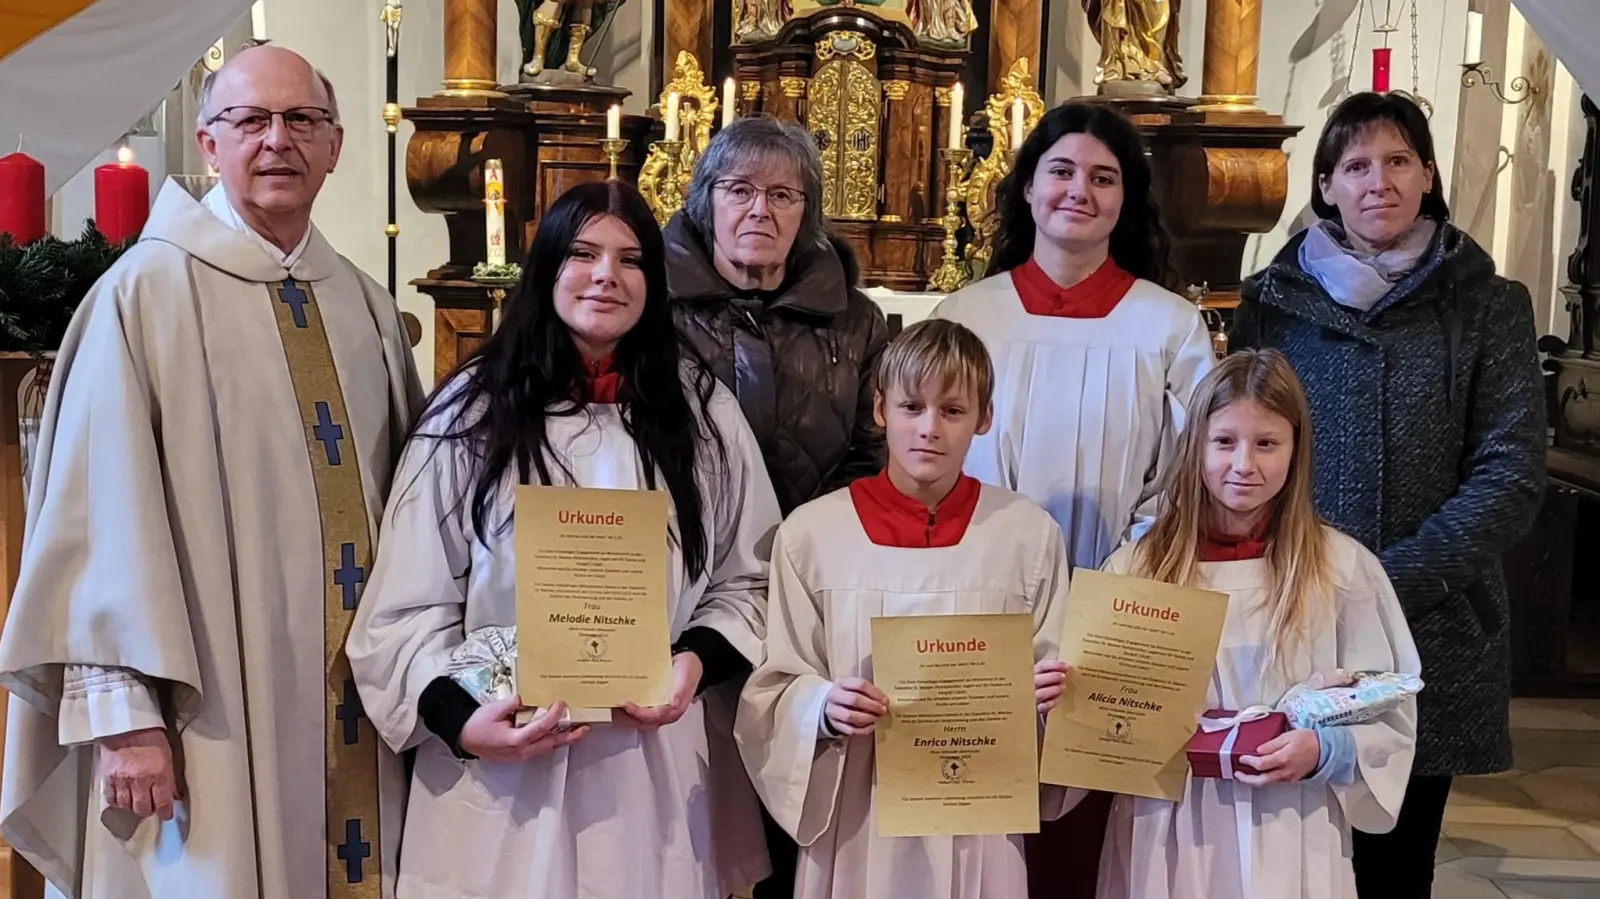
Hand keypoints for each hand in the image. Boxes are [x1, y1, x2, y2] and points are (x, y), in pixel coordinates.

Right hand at [97, 727, 177, 820]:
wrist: (127, 726)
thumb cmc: (150, 737)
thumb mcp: (168, 757)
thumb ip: (169, 778)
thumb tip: (173, 795)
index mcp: (158, 774)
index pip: (163, 802)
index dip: (166, 812)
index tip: (167, 815)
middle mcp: (140, 780)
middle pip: (143, 809)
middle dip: (149, 810)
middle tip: (151, 807)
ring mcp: (122, 780)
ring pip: (126, 806)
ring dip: (132, 806)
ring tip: (136, 801)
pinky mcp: (107, 778)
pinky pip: (111, 799)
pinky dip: (117, 801)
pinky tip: (122, 797)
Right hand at [458, 697, 587, 760]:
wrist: (464, 739)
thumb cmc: (477, 725)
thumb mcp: (494, 709)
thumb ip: (513, 704)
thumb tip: (529, 698)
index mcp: (514, 740)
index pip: (540, 728)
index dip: (553, 716)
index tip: (561, 704)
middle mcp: (521, 751)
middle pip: (550, 744)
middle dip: (569, 737)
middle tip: (584, 728)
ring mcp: (521, 755)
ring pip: (547, 748)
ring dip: (563, 739)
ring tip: (578, 730)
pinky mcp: (520, 754)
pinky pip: (540, 748)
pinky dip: (551, 740)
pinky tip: (558, 732)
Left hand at [618, 651, 701, 730]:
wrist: (689, 661)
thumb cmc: (689, 669)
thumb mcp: (687, 677)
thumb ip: (681, 691)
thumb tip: (674, 703)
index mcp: (674, 709)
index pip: (653, 717)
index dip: (638, 713)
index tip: (626, 705)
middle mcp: (664, 713)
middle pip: (643, 722)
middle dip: (627, 719)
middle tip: (613, 709)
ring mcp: (657, 709)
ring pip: (638, 720)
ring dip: (625, 717)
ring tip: (612, 708)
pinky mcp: (651, 704)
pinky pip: (638, 711)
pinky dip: (627, 710)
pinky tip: (618, 703)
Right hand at [824, 677, 888, 735]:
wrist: (830, 703)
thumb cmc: (848, 694)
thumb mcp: (855, 688)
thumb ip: (869, 692)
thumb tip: (884, 702)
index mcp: (842, 682)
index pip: (860, 684)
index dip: (875, 693)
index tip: (885, 700)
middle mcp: (834, 695)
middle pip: (854, 699)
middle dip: (872, 706)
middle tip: (883, 710)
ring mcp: (832, 710)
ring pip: (850, 716)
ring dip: (867, 718)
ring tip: (876, 718)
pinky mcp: (834, 724)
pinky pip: (849, 729)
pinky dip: (863, 729)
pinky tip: (871, 727)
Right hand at [1033, 660, 1070, 715]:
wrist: (1038, 701)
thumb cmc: (1046, 683)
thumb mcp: (1047, 672)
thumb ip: (1054, 669)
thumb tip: (1067, 667)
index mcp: (1033, 673)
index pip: (1042, 666)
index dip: (1055, 665)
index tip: (1067, 667)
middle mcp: (1031, 684)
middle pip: (1038, 679)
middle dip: (1053, 677)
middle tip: (1064, 676)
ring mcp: (1033, 697)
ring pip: (1040, 693)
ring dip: (1053, 690)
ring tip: (1063, 687)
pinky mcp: (1037, 709)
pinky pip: (1043, 707)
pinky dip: (1051, 703)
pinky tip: (1059, 699)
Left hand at [1236, 729, 1320, 785]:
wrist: (1326, 750)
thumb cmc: (1308, 740)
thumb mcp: (1288, 736)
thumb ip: (1272, 744)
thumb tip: (1258, 751)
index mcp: (1283, 759)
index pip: (1261, 764)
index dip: (1248, 762)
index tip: (1242, 758)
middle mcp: (1286, 771)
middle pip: (1262, 781)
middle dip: (1247, 780)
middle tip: (1238, 774)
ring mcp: (1289, 777)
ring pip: (1268, 783)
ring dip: (1255, 781)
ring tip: (1245, 775)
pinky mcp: (1293, 779)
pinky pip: (1276, 782)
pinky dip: (1265, 779)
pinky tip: (1260, 774)